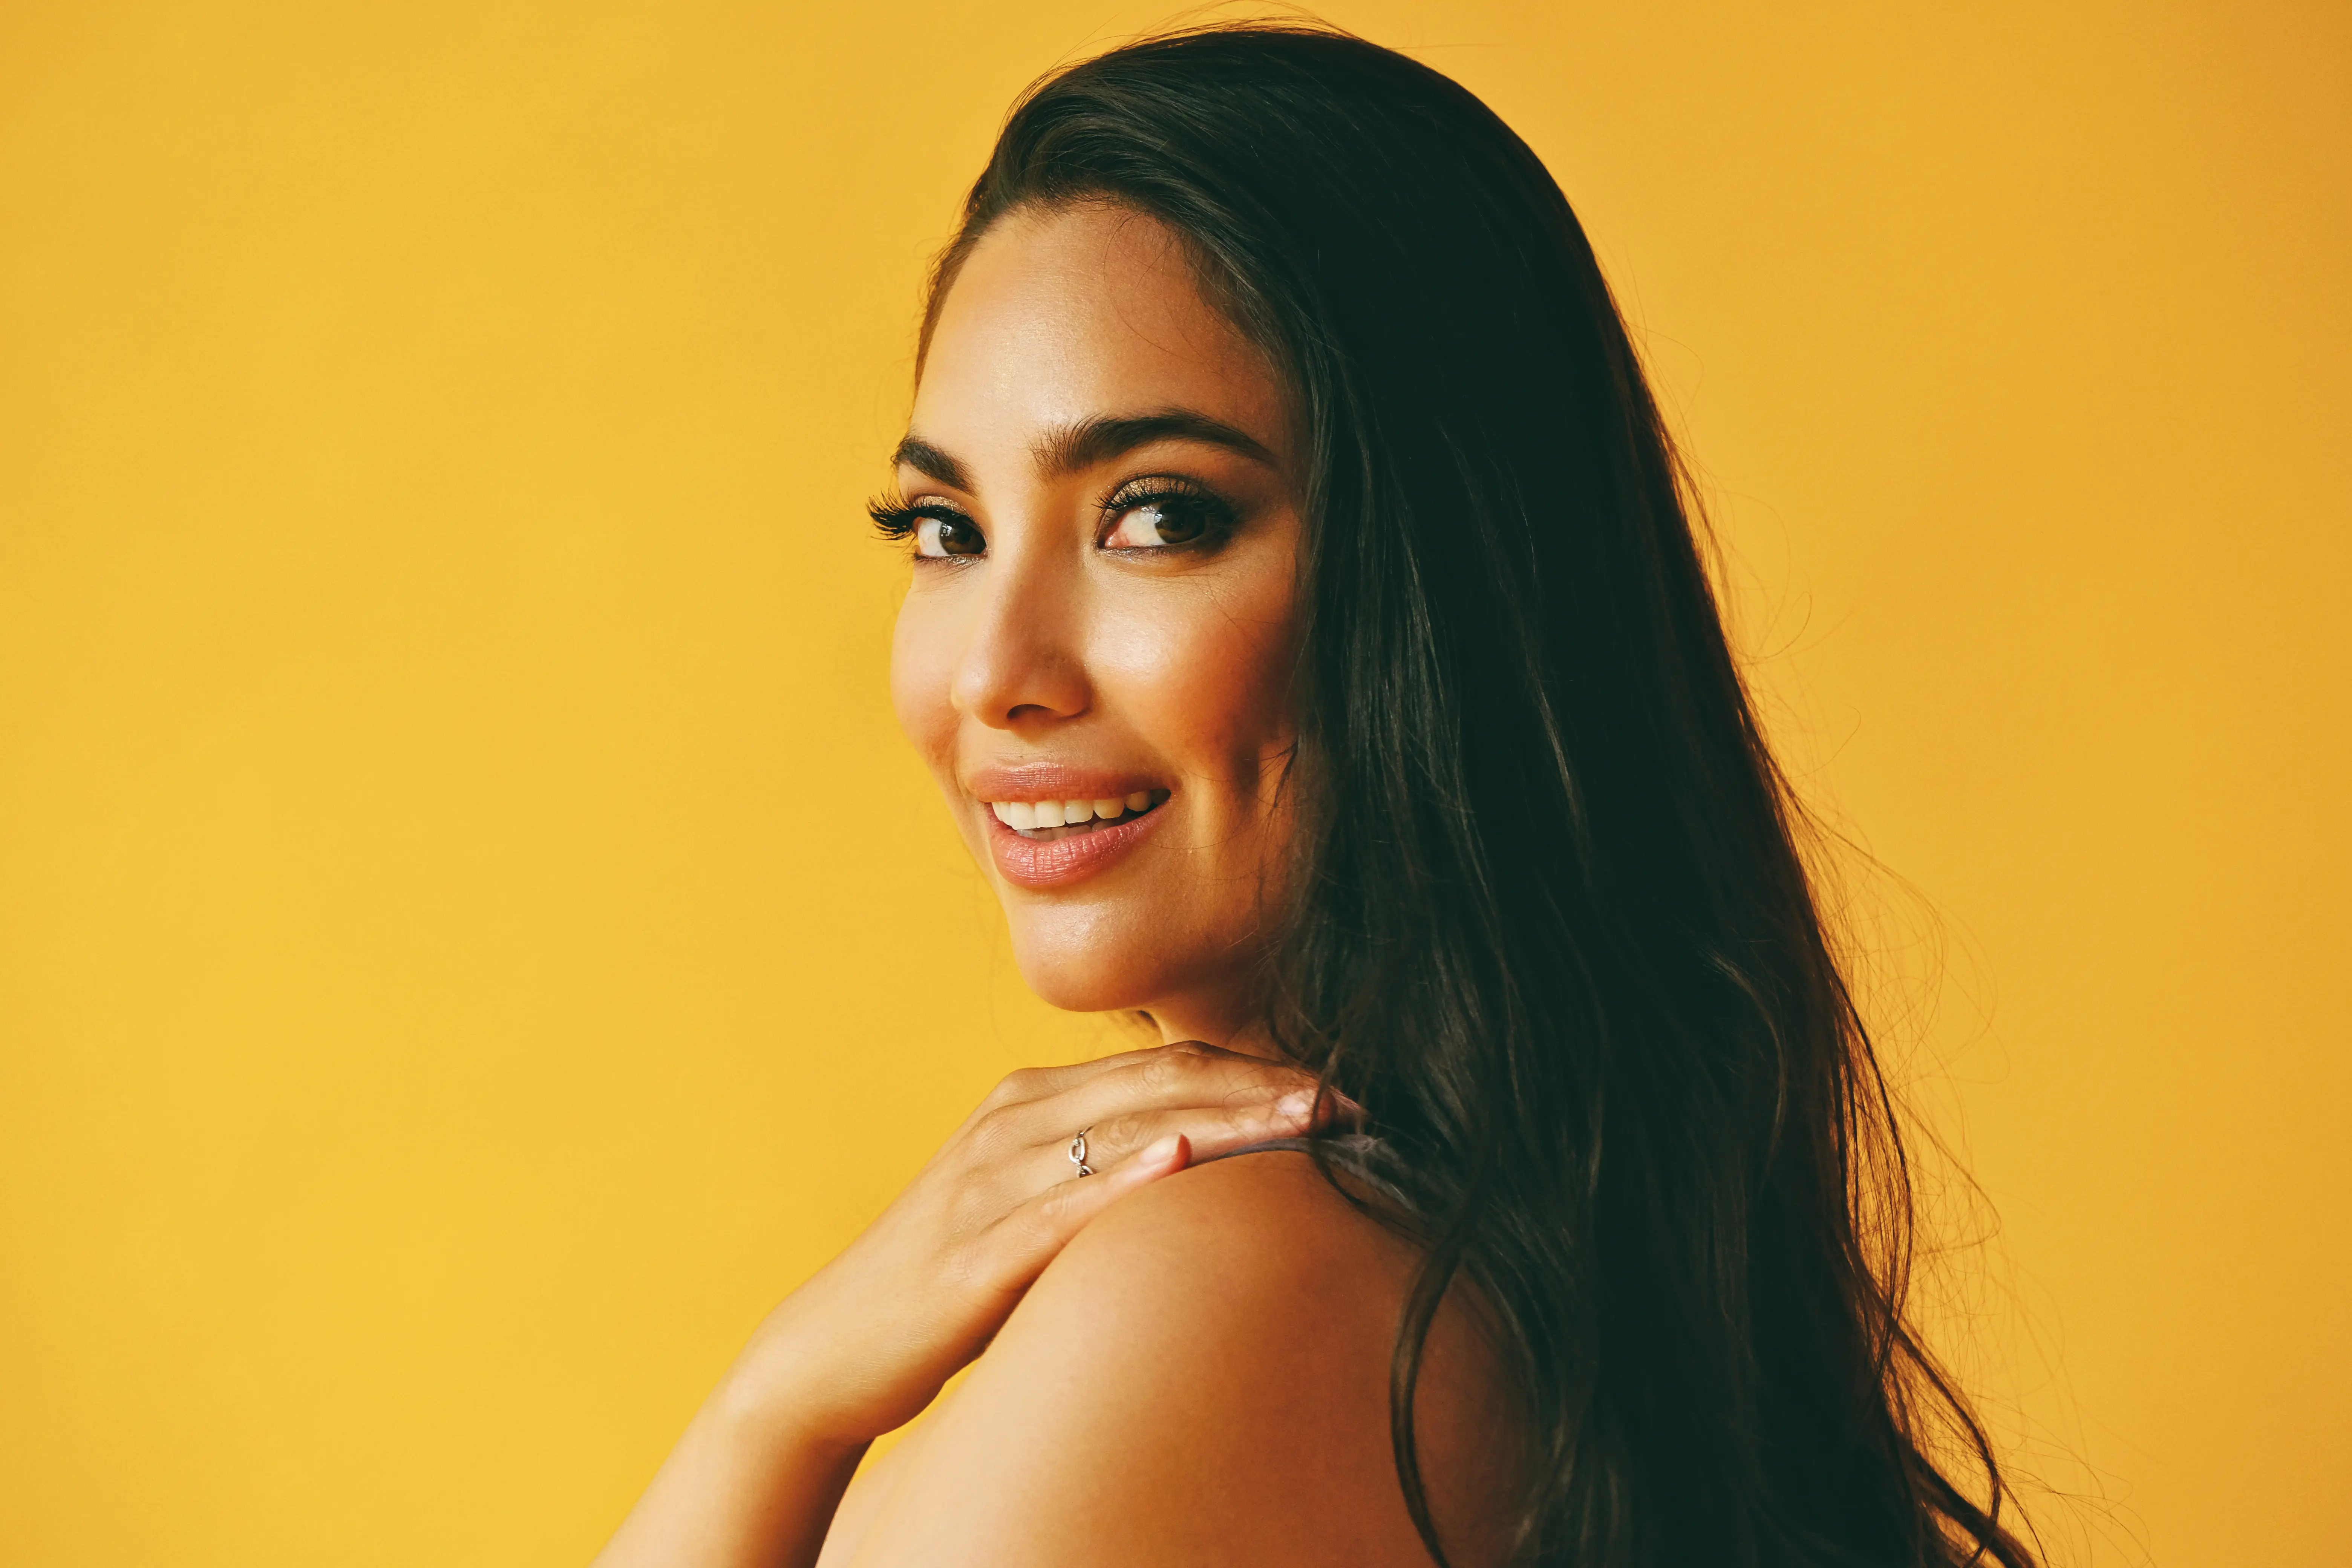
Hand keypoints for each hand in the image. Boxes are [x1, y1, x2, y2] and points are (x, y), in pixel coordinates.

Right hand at [728, 1041, 1335, 1446]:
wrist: (831, 1345)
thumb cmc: (945, 1279)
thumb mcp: (1028, 1201)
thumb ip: (1099, 1169)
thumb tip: (1202, 1165)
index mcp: (1028, 1100)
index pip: (1162, 1066)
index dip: (1253, 1072)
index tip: (1333, 1092)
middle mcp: (1010, 1122)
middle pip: (1157, 1083)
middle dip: (1260, 1089)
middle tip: (1346, 1102)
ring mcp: (988, 1181)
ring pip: (1123, 1132)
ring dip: (1222, 1123)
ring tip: (1302, 1122)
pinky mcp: (972, 1250)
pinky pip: (1057, 1208)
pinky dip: (1120, 1180)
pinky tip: (1176, 1162)